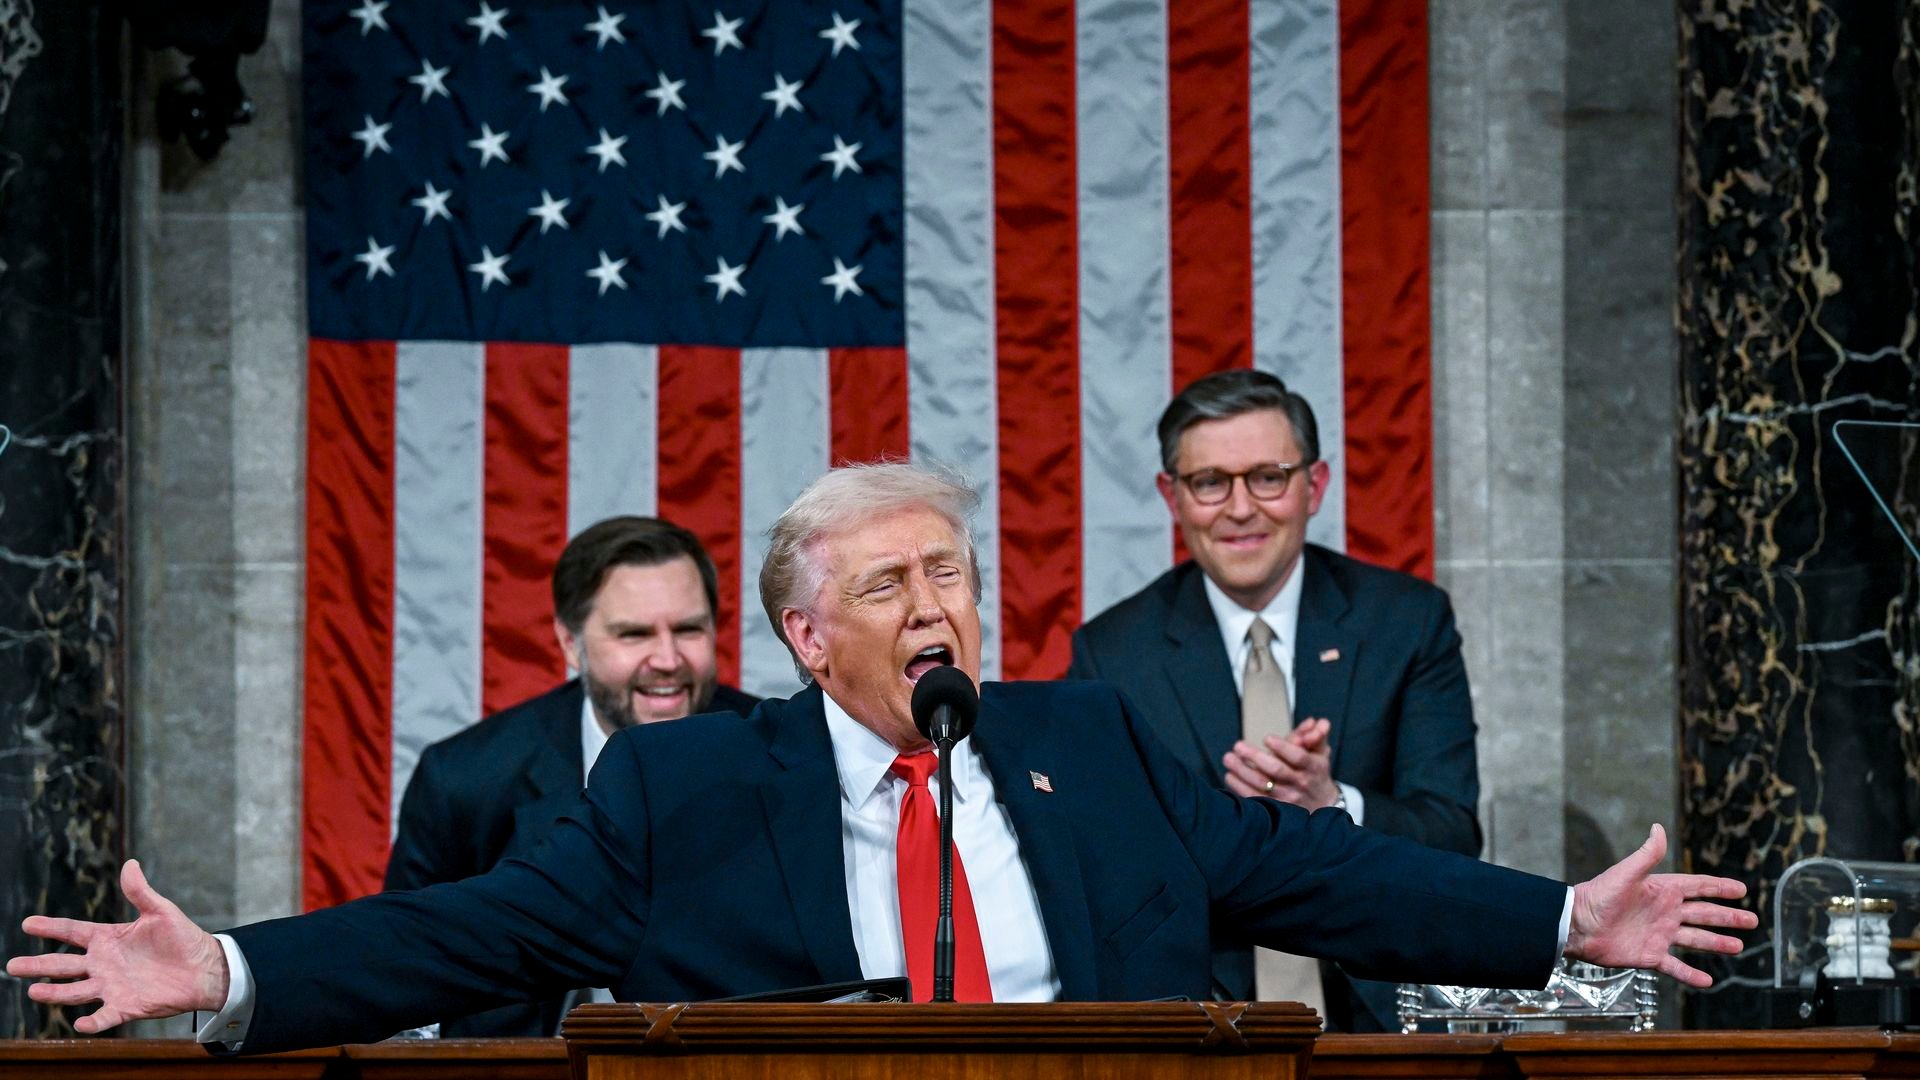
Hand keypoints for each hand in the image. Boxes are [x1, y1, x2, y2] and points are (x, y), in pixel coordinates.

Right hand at [7, 860, 229, 1032]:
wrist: (204, 967)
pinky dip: (92, 1021)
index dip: (51, 927)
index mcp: (108, 939)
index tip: (27, 924)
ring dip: (55, 992)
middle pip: (63, 964)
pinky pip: (105, 1016)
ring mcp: (112, 986)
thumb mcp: (161, 911)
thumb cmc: (182, 938)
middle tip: (13, 965)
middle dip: (38, 964)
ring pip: (76, 991)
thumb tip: (130, 863)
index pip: (72, 932)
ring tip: (34, 991)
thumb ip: (141, 892)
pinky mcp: (126, 1006)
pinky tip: (79, 1023)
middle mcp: (103, 964)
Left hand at [1222, 718, 1340, 807]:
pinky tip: (1230, 775)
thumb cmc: (1315, 772)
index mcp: (1313, 767)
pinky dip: (1240, 787)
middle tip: (1238, 745)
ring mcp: (1288, 798)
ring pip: (1262, 785)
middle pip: (1276, 770)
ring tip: (1229, 758)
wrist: (1322, 804)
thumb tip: (1316, 722)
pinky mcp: (1276, 809)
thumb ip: (1315, 735)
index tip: (1267, 738)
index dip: (1283, 748)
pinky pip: (1255, 798)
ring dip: (1242, 771)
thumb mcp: (1320, 752)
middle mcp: (1300, 783)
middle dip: (1255, 757)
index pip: (1299, 757)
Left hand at [1563, 824, 1757, 987]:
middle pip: (1704, 914)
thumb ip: (1646, 854)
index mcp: (1662, 890)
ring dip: (1717, 943)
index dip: (1720, 888)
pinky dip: (1691, 975)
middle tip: (1752, 920)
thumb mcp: (1626, 873)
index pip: (1698, 887)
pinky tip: (1708, 980)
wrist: (1577, 925)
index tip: (1742, 890)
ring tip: (1738, 947)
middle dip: (1728, 917)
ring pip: (1696, 939)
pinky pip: (1676, 967)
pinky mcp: (1650, 956)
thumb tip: (1658, 827)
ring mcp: (1660, 935)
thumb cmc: (1599, 896)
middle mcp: (1665, 912)